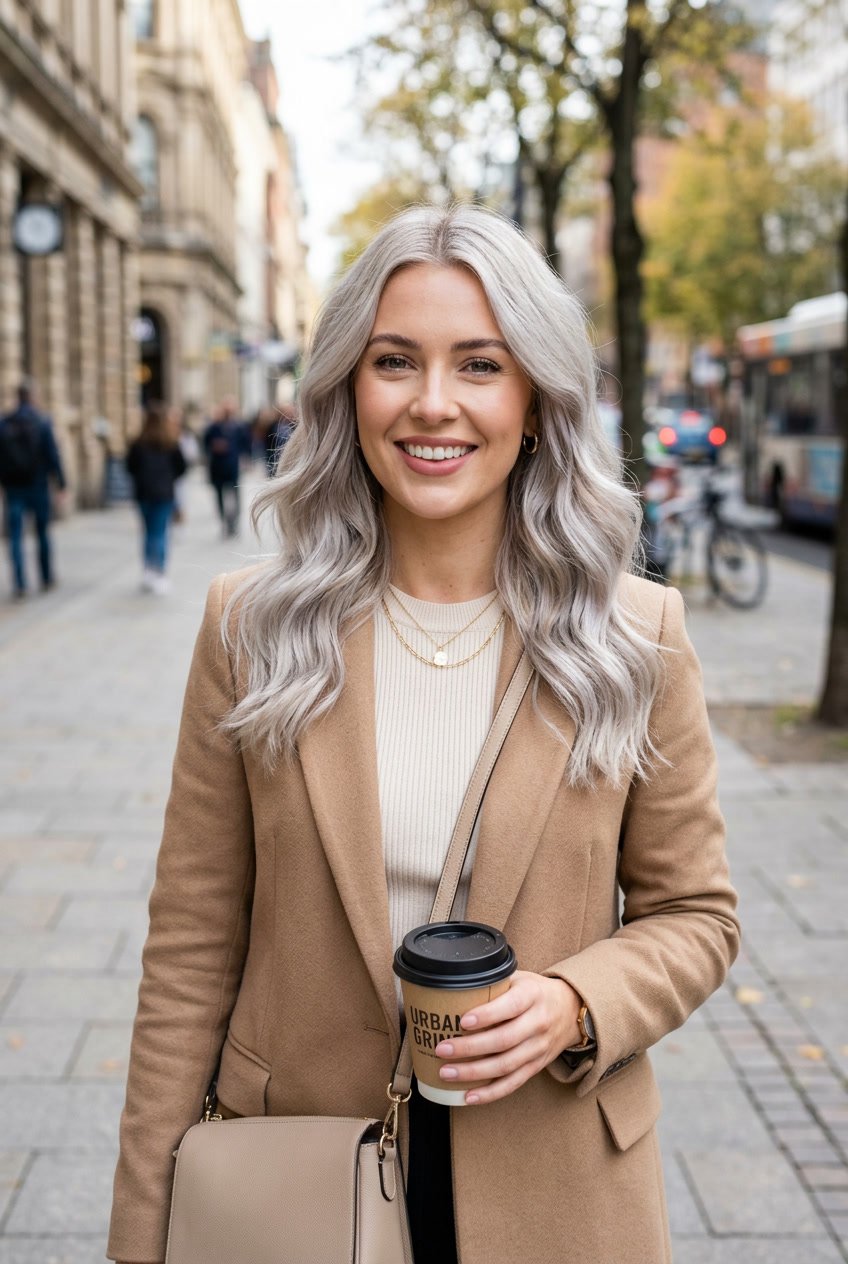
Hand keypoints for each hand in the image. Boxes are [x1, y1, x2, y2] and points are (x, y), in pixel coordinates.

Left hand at [434, 970, 581, 1104]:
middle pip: (504, 1040)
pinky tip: (468, 1096)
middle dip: (471, 1048)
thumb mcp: (519, 977)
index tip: (462, 1021)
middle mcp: (538, 1023)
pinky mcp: (536, 1066)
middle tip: (442, 1049)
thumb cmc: (534, 991)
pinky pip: (513, 1083)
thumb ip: (493, 982)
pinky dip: (490, 1093)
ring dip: (474, 1072)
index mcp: (532, 996)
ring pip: (506, 1065)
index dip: (487, 1015)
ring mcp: (538, 1048)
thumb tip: (452, 986)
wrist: (570, 1010)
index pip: (510, 1006)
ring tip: (447, 1072)